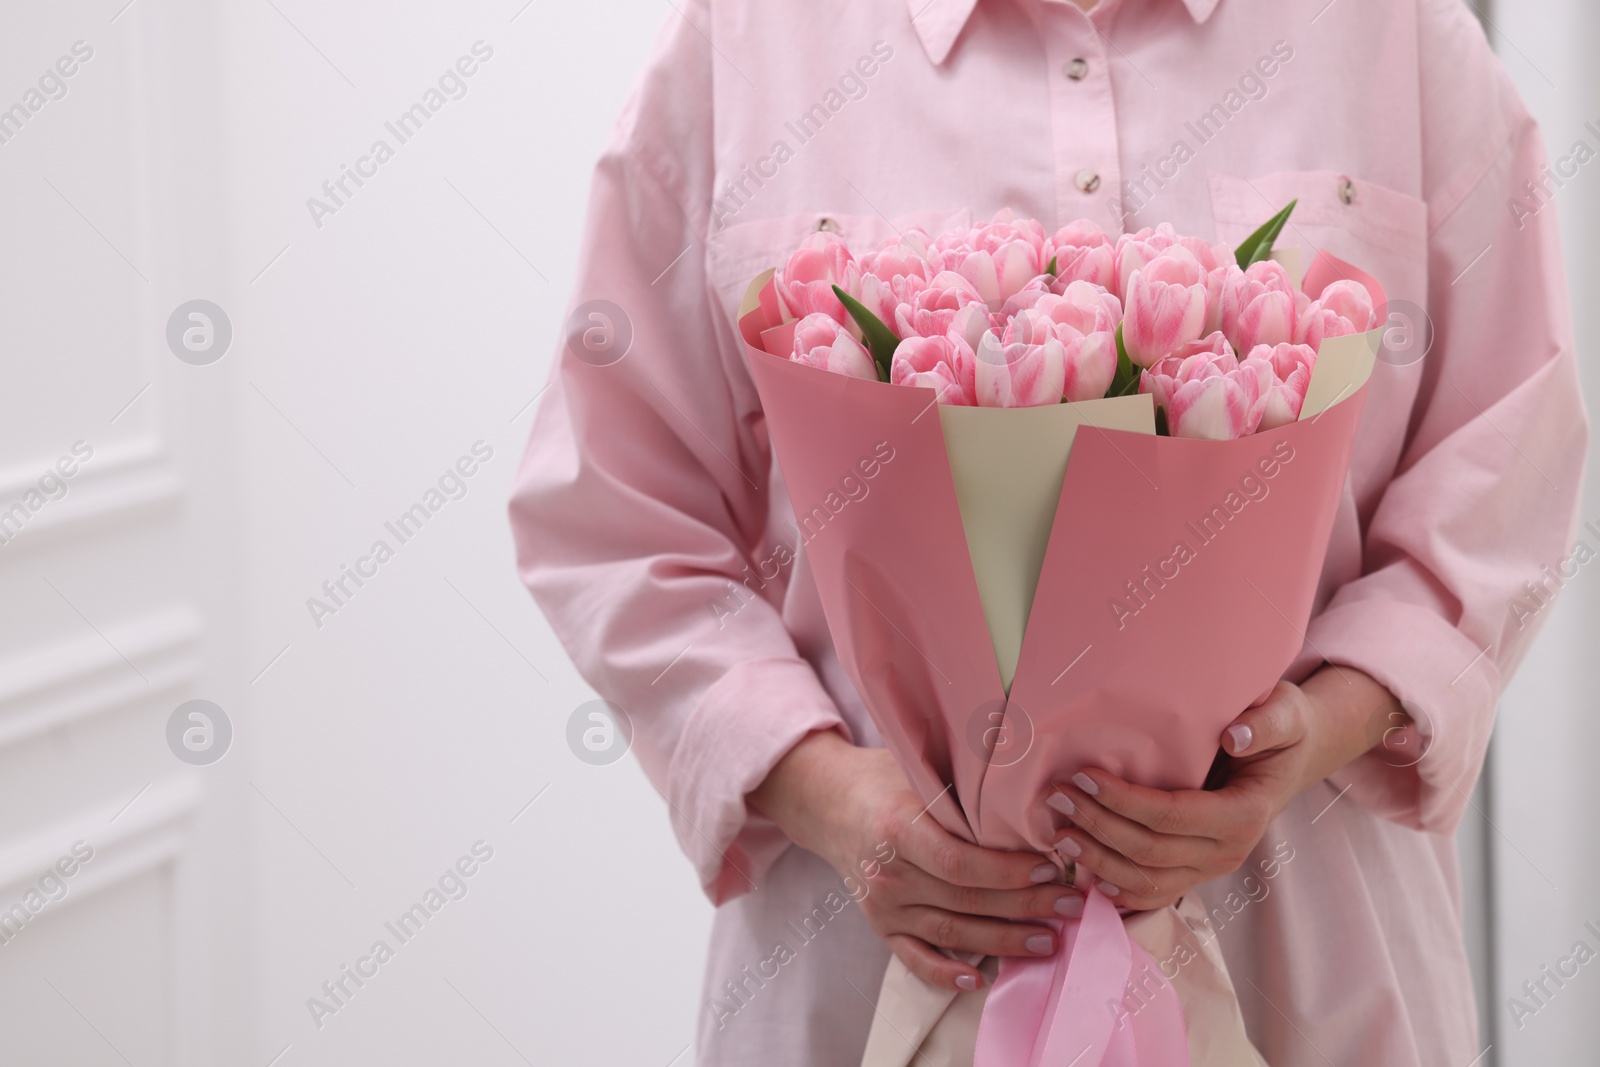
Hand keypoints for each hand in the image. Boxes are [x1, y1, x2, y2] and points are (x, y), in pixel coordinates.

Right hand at [749, 730, 1080, 991]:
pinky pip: (916, 959)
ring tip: (1048, 941)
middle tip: (1069, 906)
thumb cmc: (883, 778)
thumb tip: (1031, 794)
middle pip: (966, 901)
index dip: (1009, 872)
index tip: (1050, 867)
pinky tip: (981, 978)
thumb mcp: (919, 769)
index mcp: (898, 830)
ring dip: (1004, 942)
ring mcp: (883, 906)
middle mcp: (889, 875)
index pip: (961, 863)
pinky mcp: (881, 926)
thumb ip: (964, 788)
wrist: (827, 801)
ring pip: (951, 934)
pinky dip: (947, 974)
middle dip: (1024, 907)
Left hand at [1042, 668, 1401, 910]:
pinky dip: (1117, 890)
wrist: (1288, 759)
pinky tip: (1084, 874)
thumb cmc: (1281, 729)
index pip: (1171, 816)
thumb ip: (1266, 723)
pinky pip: (1153, 894)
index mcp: (1245, 815)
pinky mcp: (1195, 873)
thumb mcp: (1284, 713)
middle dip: (1097, 826)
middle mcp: (1228, 852)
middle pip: (1150, 851)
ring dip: (1097, 860)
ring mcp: (1210, 869)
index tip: (1084, 775)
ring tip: (1057, 833)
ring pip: (1146, 881)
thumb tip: (1234, 737)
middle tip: (1056, 797)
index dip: (1123, 801)